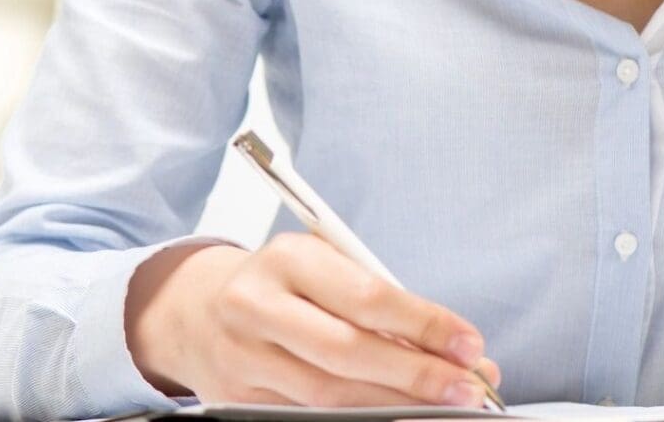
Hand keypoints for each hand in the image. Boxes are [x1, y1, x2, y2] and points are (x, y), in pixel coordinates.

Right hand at [124, 234, 502, 407]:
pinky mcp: (238, 401)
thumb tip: (454, 348)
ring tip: (443, 407)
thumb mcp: (322, 268)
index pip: (365, 294)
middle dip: (416, 375)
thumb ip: (379, 301)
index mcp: (286, 258)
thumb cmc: (279, 284)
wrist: (194, 310)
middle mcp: (257, 306)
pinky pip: (310, 417)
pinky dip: (360, 419)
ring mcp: (243, 359)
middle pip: (347, 352)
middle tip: (468, 387)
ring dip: (396, 406)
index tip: (468, 343)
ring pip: (330, 396)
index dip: (422, 323)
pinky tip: (395, 415)